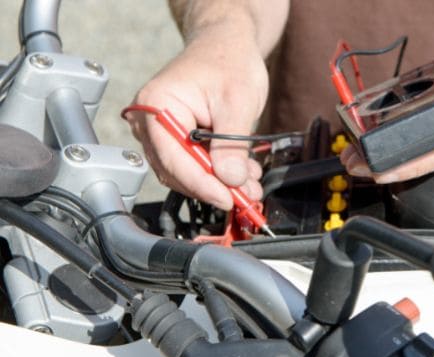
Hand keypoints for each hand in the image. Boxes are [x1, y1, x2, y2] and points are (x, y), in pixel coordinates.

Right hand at [125, 29, 267, 209]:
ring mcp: (158, 131)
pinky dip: (217, 173)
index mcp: (156, 105)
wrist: (227, 46)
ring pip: (185, 173)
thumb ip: (232, 143)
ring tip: (249, 184)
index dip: (203, 185)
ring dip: (218, 183)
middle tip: (246, 196)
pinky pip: (191, 165)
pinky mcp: (173, 139)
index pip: (173, 159)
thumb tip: (230, 180)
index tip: (229, 199)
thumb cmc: (229, 62)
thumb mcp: (238, 101)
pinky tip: (240, 173)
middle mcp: (148, 120)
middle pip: (176, 171)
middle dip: (214, 187)